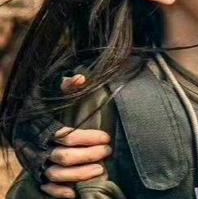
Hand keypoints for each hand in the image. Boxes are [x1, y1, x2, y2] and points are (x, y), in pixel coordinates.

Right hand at [40, 74, 112, 198]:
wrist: (21, 118)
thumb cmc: (42, 102)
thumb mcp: (52, 89)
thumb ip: (67, 84)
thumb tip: (82, 78)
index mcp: (41, 128)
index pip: (66, 137)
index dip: (88, 138)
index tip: (106, 137)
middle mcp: (36, 147)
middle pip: (63, 157)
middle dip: (88, 156)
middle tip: (108, 151)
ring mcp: (34, 162)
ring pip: (56, 174)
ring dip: (79, 175)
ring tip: (100, 170)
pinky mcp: (34, 173)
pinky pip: (44, 186)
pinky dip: (58, 192)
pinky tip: (74, 193)